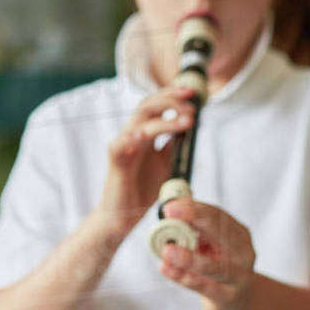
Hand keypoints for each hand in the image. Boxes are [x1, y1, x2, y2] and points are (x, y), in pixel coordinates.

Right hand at [96, 85, 197, 234]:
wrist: (123, 216)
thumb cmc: (143, 189)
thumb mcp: (167, 163)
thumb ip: (174, 145)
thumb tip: (190, 127)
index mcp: (145, 133)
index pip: (156, 105)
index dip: (173, 95)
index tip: (194, 93)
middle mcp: (133, 135)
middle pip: (147, 105)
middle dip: (170, 99)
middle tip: (192, 100)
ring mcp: (123, 146)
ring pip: (139, 122)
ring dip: (165, 119)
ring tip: (187, 121)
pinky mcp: (116, 162)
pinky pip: (119, 145)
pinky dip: (131, 137)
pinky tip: (144, 134)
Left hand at [157, 199, 256, 309]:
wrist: (239, 301)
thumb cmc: (220, 268)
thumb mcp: (211, 246)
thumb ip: (195, 233)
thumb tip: (169, 216)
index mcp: (239, 235)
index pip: (219, 216)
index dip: (196, 208)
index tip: (172, 205)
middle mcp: (243, 253)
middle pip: (222, 233)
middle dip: (196, 220)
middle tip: (170, 214)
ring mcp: (239, 277)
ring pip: (215, 266)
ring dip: (189, 258)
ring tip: (167, 250)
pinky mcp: (228, 297)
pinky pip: (204, 287)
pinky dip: (183, 278)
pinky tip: (166, 269)